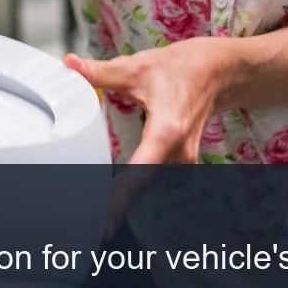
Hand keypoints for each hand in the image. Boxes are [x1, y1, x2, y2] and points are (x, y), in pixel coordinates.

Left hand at [65, 39, 230, 230]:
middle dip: (117, 203)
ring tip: (100, 213)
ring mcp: (183, 161)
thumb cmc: (181, 70)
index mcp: (166, 132)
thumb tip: (72, 67)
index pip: (141, 173)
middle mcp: (179, 153)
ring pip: (149, 186)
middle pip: (143, 186)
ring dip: (126, 196)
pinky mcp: (182, 163)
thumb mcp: (137, 68)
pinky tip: (119, 195)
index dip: (121, 199)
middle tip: (89, 219)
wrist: (216, 73)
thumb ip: (101, 72)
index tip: (105, 220)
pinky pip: (156, 180)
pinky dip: (137, 186)